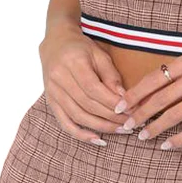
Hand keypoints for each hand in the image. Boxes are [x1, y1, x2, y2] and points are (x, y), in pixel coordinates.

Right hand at [39, 27, 132, 145]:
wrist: (55, 43)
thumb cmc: (81, 48)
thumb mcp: (99, 54)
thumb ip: (111, 76)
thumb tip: (124, 99)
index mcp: (73, 63)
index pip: (94, 89)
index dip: (112, 102)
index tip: (130, 110)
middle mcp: (59, 79)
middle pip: (87, 104)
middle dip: (111, 117)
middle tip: (130, 123)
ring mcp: (53, 92)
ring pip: (78, 116)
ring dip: (101, 127)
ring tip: (120, 130)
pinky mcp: (51, 102)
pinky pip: (65, 123)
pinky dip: (80, 134)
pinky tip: (97, 139)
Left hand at [113, 49, 181, 149]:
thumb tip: (155, 90)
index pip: (153, 79)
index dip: (134, 95)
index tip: (120, 106)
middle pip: (159, 99)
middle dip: (139, 115)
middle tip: (126, 126)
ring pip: (173, 115)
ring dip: (155, 128)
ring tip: (144, 137)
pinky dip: (178, 139)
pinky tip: (167, 146)